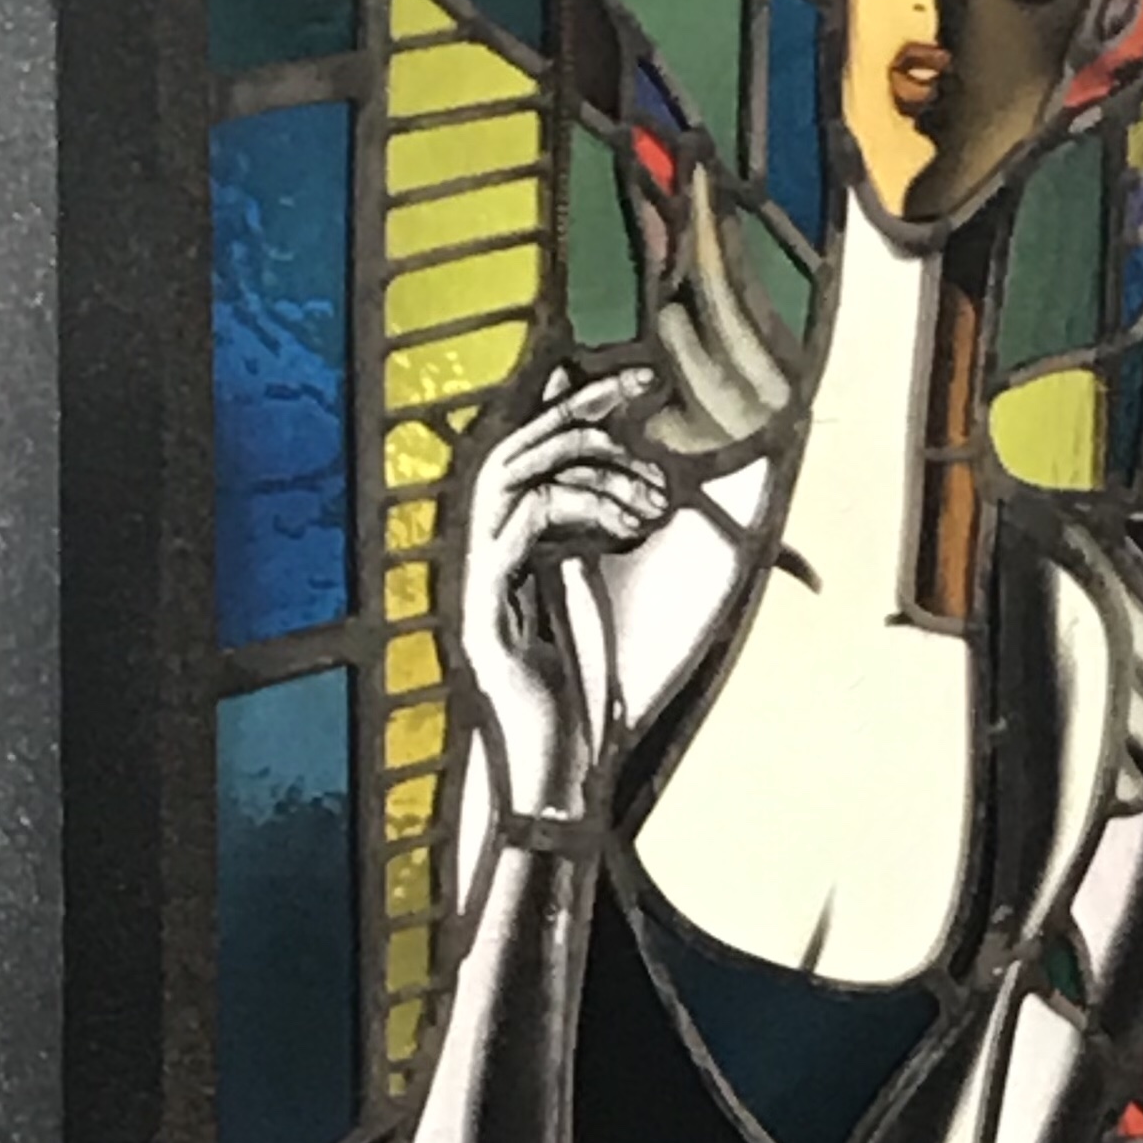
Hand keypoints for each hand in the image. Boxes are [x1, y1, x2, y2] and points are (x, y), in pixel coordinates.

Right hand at [457, 365, 665, 819]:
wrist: (562, 766)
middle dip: (584, 405)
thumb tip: (661, 495)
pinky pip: (524, 524)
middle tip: (643, 385)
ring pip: (517, 471)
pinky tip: (628, 528)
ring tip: (651, 497)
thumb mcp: (618, 596)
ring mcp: (481, 574)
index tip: (642, 377)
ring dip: (594, 466)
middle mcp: (488, 547)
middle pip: (519, 441)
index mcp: (516, 539)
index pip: (538, 446)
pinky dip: (580, 508)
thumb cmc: (593, 693)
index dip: (582, 401)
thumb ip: (619, 541)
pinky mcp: (487, 604)